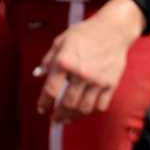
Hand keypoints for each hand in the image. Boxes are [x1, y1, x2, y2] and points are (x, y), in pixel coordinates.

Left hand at [35, 0, 142, 122]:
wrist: (113, 30)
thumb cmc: (84, 33)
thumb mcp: (60, 41)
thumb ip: (47, 59)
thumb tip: (37, 75)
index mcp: (64, 62)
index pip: (50, 90)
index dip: (44, 103)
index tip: (41, 110)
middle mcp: (80, 73)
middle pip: (68, 103)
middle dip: (59, 115)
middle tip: (55, 120)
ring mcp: (97, 80)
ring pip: (84, 108)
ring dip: (74, 116)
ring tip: (68, 119)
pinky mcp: (111, 83)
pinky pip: (101, 105)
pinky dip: (92, 111)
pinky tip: (85, 111)